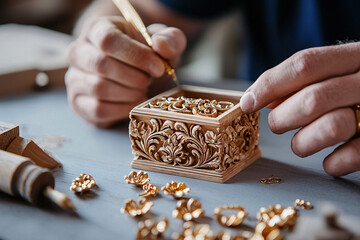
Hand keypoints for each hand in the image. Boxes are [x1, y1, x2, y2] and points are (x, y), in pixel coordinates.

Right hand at [66, 16, 185, 126]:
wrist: (137, 74)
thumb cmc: (147, 56)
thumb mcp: (163, 43)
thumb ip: (170, 39)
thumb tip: (161, 45)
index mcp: (97, 29)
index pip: (108, 40)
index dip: (136, 56)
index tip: (159, 67)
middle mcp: (79, 52)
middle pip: (102, 65)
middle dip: (135, 77)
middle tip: (150, 80)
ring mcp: (75, 79)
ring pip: (99, 89)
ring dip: (130, 93)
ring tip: (143, 90)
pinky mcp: (78, 102)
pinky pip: (98, 109)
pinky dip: (122, 109)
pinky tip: (135, 101)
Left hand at [240, 42, 359, 175]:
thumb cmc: (358, 85)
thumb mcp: (339, 71)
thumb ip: (303, 79)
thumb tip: (261, 96)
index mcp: (355, 56)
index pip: (304, 64)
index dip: (269, 85)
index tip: (247, 103)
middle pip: (312, 99)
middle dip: (283, 119)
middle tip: (278, 125)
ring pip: (332, 127)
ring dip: (303, 143)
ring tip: (300, 144)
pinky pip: (354, 156)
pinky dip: (333, 163)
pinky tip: (328, 160)